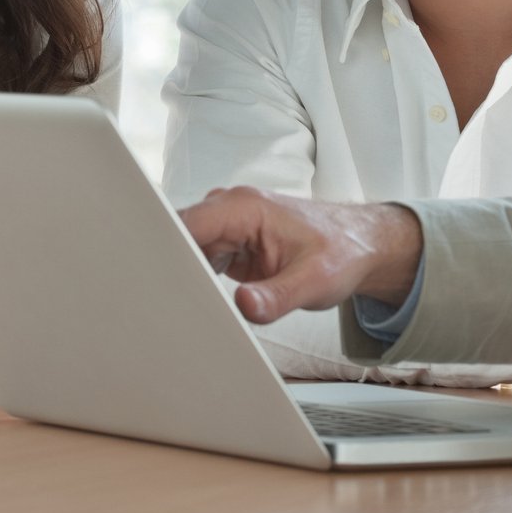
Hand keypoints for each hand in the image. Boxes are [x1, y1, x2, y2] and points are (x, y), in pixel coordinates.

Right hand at [180, 187, 423, 324]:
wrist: (358, 246)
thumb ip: (278, 296)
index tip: (153, 281)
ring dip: (179, 275)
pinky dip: (193, 279)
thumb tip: (244, 306)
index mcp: (244, 206)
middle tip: (162, 303)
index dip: (164, 251)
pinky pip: (197, 259)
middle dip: (166, 266)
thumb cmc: (341, 252)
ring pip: (183, 249)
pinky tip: (194, 301)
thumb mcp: (314, 281)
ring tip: (177, 306)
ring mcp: (227, 226)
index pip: (185, 223)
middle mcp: (230, 210)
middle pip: (176, 235)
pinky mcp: (229, 244)